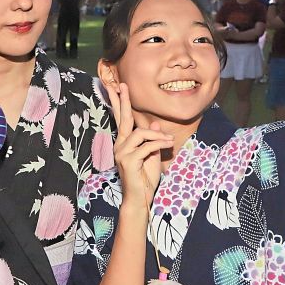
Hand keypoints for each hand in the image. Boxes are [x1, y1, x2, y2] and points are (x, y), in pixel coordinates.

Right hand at [105, 82, 170, 213]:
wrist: (140, 200)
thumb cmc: (145, 179)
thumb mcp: (153, 155)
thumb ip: (153, 140)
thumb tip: (156, 124)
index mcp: (124, 143)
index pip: (120, 119)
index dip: (118, 103)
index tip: (115, 87)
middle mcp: (120, 145)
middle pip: (122, 118)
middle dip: (123, 101)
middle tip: (123, 85)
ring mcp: (122, 153)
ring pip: (140, 133)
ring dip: (157, 135)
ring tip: (169, 140)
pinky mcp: (128, 161)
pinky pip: (146, 146)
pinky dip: (159, 144)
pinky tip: (167, 146)